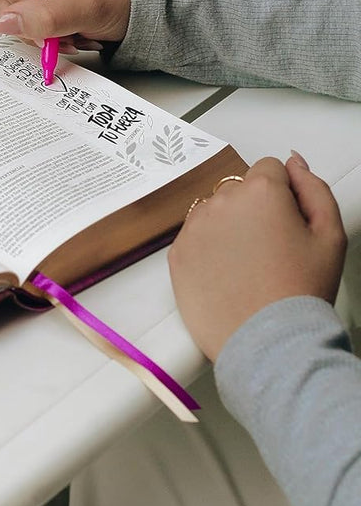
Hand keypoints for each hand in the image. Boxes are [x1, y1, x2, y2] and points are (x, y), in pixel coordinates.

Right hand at [0, 0, 130, 49]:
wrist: (143, 6)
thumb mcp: (84, 4)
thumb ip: (43, 15)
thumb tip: (1, 23)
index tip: (42, 20)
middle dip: (29, 20)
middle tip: (58, 31)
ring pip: (10, 13)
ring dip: (38, 32)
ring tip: (69, 33)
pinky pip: (23, 23)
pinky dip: (43, 36)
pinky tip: (66, 34)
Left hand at [169, 153, 346, 361]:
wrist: (267, 342)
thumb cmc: (301, 291)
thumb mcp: (330, 234)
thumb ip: (313, 188)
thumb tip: (294, 163)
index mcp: (261, 191)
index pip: (270, 168)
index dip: (283, 195)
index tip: (287, 223)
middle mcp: (221, 202)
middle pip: (239, 189)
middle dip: (254, 209)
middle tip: (270, 249)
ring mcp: (194, 228)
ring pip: (214, 211)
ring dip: (228, 226)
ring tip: (247, 265)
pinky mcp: (176, 254)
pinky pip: (194, 237)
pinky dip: (208, 249)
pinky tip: (227, 274)